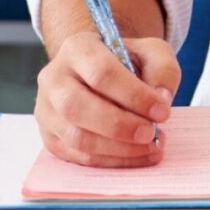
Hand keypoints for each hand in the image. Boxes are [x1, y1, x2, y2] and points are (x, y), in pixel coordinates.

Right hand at [35, 32, 178, 166]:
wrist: (102, 73)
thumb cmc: (128, 61)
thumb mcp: (152, 52)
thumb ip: (163, 69)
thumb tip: (162, 98)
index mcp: (77, 49)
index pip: (101, 72)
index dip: (133, 95)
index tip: (162, 111)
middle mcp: (54, 78)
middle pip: (78, 107)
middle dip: (120, 126)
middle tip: (152, 133)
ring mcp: (46, 110)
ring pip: (76, 137)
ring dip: (117, 148)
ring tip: (151, 147)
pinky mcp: (50, 137)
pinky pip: (77, 156)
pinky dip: (111, 160)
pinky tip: (137, 156)